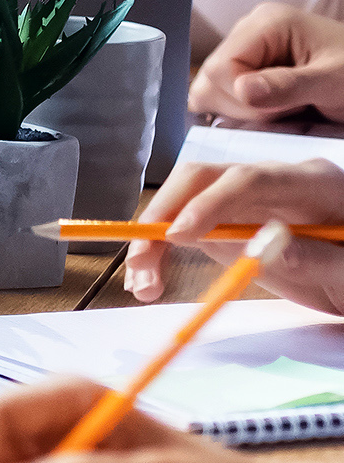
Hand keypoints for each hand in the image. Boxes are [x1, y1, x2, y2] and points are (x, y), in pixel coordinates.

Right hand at [123, 159, 343, 308]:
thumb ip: (319, 258)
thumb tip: (265, 247)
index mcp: (312, 182)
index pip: (249, 178)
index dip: (209, 204)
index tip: (178, 236)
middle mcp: (273, 181)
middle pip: (203, 178)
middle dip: (163, 216)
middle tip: (143, 262)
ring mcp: (248, 199)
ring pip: (183, 200)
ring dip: (152, 239)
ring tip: (143, 284)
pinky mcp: (231, 221)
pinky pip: (185, 226)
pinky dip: (161, 251)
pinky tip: (150, 277)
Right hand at [190, 1, 343, 122]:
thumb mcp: (335, 82)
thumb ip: (289, 86)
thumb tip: (242, 91)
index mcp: (266, 23)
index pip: (220, 68)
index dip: (244, 98)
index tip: (285, 108)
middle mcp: (248, 31)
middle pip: (209, 79)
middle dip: (243, 106)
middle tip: (290, 109)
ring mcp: (245, 50)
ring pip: (210, 91)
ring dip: (244, 112)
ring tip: (286, 108)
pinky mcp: (246, 69)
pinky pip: (220, 96)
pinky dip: (241, 112)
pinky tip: (272, 111)